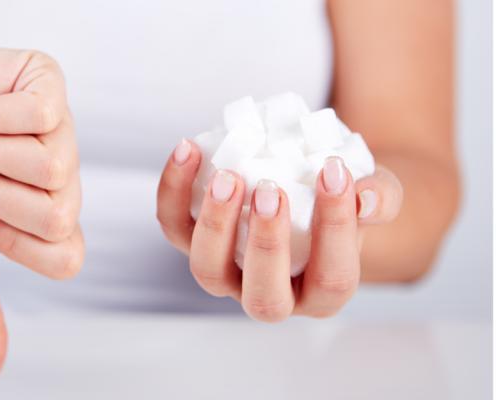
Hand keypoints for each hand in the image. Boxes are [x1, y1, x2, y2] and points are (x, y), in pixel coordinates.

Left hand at [156, 140, 401, 320]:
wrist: (310, 186)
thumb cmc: (348, 197)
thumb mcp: (377, 193)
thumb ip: (381, 197)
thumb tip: (367, 197)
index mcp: (323, 292)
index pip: (332, 277)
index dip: (335, 228)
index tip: (334, 170)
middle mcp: (271, 294)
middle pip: (263, 296)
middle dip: (266, 244)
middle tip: (270, 188)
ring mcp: (227, 273)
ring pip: (207, 270)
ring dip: (214, 224)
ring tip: (227, 175)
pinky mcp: (193, 241)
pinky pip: (174, 225)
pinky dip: (175, 189)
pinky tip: (189, 149)